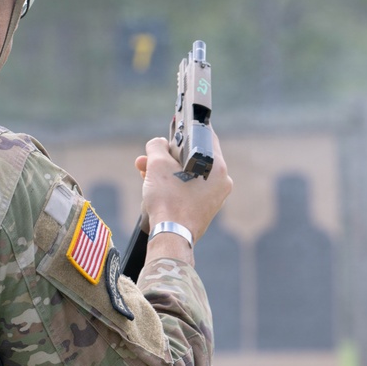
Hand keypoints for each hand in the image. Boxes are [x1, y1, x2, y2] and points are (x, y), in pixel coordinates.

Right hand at [134, 129, 231, 249]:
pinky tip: (154, 186)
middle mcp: (222, 182)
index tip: (172, 129)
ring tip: (145, 172)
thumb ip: (157, 146)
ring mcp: (214, 198)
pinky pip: (188, 189)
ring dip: (166, 171)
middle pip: (192, 158)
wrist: (170, 236)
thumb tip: (158, 143)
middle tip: (149, 157)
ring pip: (188, 175)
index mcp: (218, 167)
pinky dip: (173, 185)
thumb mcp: (157, 165)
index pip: (205, 136)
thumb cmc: (168, 200)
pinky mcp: (204, 210)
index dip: (186, 130)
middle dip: (166, 156)